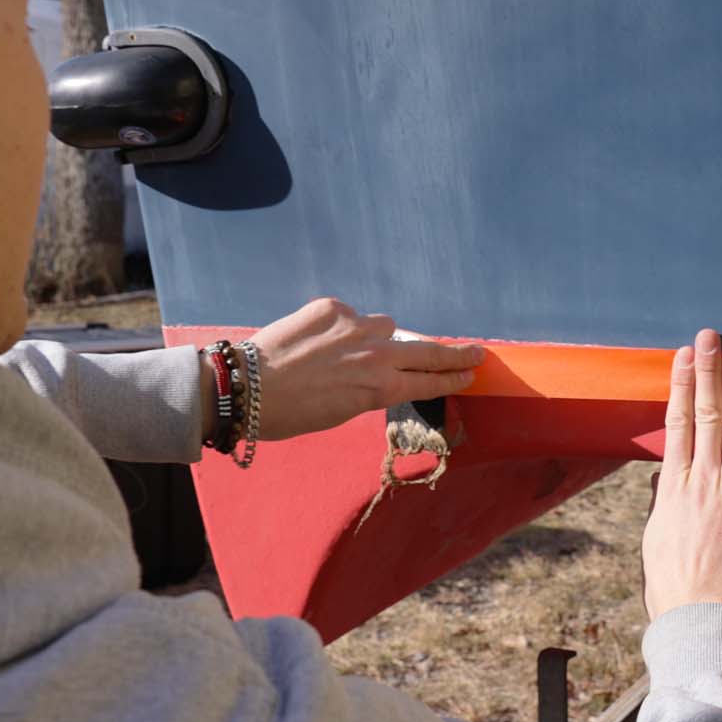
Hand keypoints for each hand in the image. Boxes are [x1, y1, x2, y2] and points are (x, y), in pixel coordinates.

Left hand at [246, 297, 484, 440]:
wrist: (246, 387)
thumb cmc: (290, 413)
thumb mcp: (340, 412)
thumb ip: (369, 389)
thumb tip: (382, 370)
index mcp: (380, 390)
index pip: (430, 381)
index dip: (453, 377)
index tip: (472, 372)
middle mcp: (376, 356)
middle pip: (428, 351)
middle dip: (455, 354)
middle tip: (475, 352)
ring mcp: (356, 327)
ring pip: (386, 325)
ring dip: (377, 336)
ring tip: (345, 352)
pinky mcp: (332, 308)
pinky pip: (350, 314)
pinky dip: (341, 325)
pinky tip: (315, 340)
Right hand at [641, 329, 721, 618]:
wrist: (699, 613)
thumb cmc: (673, 582)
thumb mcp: (657, 535)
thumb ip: (665, 502)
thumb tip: (665, 479)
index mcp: (673, 485)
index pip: (677, 421)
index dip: (681, 385)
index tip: (684, 357)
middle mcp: (701, 480)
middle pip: (705, 413)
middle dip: (708, 372)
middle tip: (711, 338)